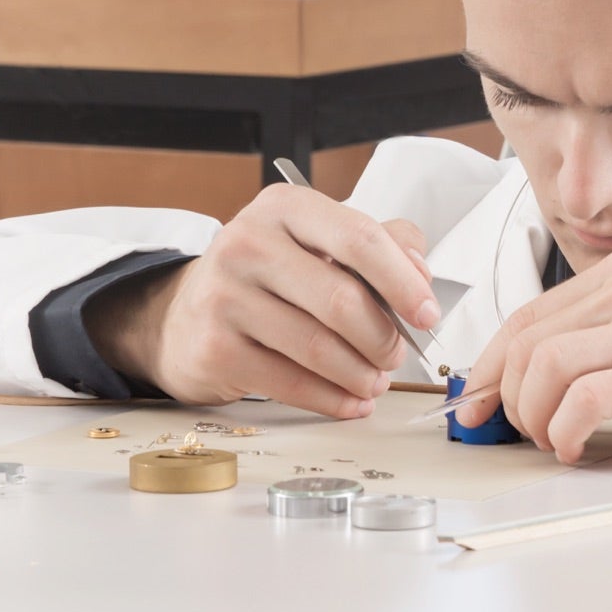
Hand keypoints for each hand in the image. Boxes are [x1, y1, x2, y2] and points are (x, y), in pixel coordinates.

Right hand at [88, 183, 441, 417]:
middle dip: (383, 338)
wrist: (184, 316)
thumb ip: (379, 245)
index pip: (359, 239)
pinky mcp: (214, 348)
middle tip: (396, 356)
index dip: (403, 282)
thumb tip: (420, 274)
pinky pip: (290, 383)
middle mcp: (248, 243)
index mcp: (284, 208)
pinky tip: (350, 403)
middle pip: (342, 299)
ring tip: (376, 382)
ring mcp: (224, 296)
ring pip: (319, 347)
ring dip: (361, 374)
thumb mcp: (318, 243)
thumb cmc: (269, 279)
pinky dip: (332, 399)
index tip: (428, 314)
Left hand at [458, 251, 611, 463]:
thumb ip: (591, 333)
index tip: (474, 401)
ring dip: (534, 417)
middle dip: (508, 398)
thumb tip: (516, 376)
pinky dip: (566, 430)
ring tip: (552, 438)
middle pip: (529, 344)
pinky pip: (586, 401)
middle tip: (522, 431)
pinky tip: (575, 446)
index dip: (489, 366)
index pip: (526, 317)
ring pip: (547, 367)